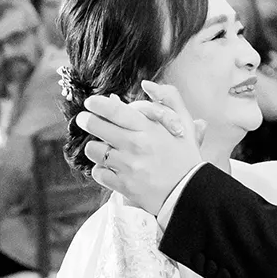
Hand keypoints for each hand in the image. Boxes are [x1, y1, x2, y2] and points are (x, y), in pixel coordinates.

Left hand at [75, 81, 204, 214]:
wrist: (191, 193)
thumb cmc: (186, 157)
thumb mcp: (184, 123)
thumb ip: (169, 98)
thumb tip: (147, 84)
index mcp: (148, 128)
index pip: (114, 110)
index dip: (97, 104)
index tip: (90, 103)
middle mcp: (135, 145)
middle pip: (95, 126)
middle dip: (86, 120)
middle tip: (85, 119)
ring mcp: (127, 166)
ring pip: (93, 149)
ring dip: (95, 147)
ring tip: (103, 147)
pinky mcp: (123, 185)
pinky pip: (98, 172)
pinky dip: (101, 169)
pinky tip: (110, 167)